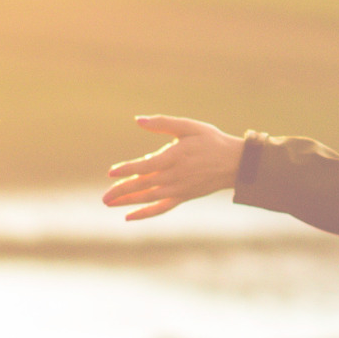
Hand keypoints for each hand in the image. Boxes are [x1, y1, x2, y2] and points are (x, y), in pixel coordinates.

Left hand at [102, 115, 245, 220]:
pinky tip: (129, 217)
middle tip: (103, 198)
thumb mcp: (189, 126)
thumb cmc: (211, 141)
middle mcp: (174, 176)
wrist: (235, 163)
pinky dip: (145, 214)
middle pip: (143, 185)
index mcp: (174, 157)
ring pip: (149, 198)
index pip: (145, 165)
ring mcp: (178, 189)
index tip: (111, 172)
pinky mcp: (183, 197)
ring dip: (128, 202)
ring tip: (109, 204)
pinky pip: (161, 208)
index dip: (127, 169)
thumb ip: (163, 123)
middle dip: (122, 191)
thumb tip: (138, 120)